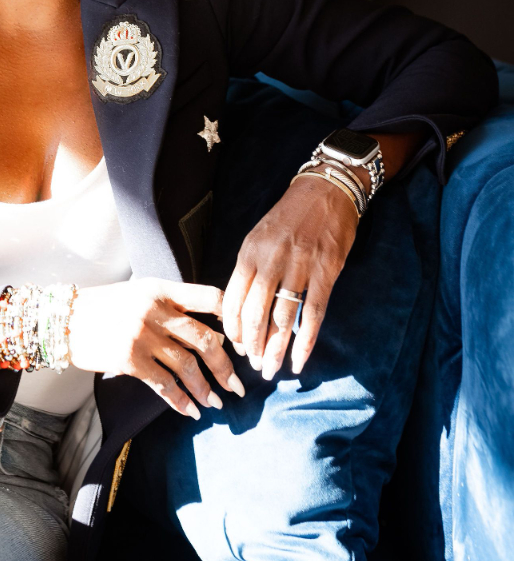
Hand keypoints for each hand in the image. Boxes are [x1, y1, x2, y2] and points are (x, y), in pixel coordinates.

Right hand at [68, 278, 244, 418]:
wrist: (64, 320)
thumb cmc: (104, 306)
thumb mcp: (138, 293)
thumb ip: (169, 304)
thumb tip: (205, 329)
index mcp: (161, 288)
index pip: (210, 298)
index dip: (233, 319)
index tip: (244, 342)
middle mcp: (155, 310)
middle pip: (205, 339)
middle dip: (225, 367)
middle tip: (237, 386)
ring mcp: (142, 335)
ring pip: (187, 366)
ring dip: (205, 389)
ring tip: (215, 403)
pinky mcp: (129, 360)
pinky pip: (164, 385)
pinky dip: (180, 401)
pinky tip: (190, 411)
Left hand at [222, 173, 357, 380]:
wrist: (325, 191)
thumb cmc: (288, 217)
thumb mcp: (259, 237)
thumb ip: (250, 270)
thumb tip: (240, 310)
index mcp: (249, 252)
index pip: (233, 300)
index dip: (233, 329)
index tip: (235, 347)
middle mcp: (271, 260)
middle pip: (255, 314)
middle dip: (252, 346)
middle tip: (253, 366)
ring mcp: (300, 266)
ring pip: (282, 318)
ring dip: (275, 349)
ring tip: (271, 369)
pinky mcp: (326, 272)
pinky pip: (313, 313)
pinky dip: (304, 342)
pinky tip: (298, 361)